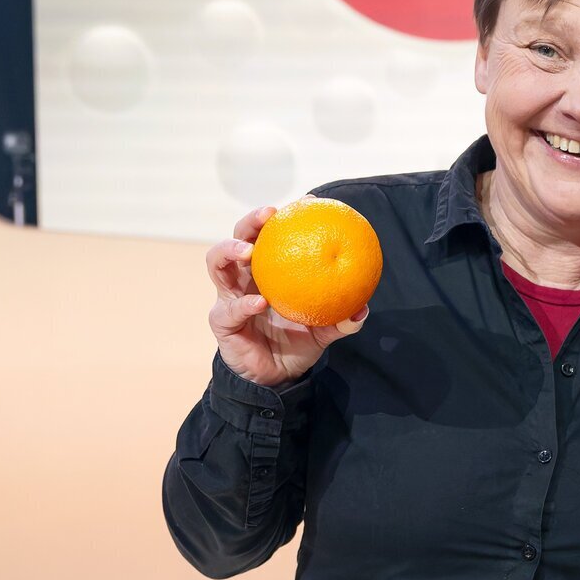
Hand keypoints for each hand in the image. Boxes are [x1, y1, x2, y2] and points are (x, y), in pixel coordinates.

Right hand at [207, 205, 366, 387]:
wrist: (275, 378)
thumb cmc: (297, 344)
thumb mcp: (324, 332)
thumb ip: (341, 321)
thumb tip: (363, 309)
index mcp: (269, 271)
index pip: (273, 235)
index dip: (286, 217)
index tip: (309, 201)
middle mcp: (245, 277)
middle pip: (238, 237)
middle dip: (250, 221)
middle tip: (270, 214)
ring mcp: (229, 296)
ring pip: (216, 263)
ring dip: (229, 250)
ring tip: (248, 250)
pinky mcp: (221, 321)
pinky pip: (229, 308)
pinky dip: (243, 304)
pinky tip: (259, 302)